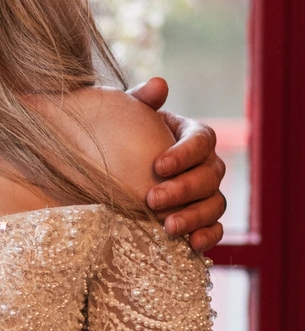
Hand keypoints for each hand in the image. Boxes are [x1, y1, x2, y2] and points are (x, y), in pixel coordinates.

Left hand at [129, 77, 225, 252]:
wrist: (114, 170)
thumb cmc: (123, 138)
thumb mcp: (127, 117)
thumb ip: (141, 100)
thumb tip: (158, 84)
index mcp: (191, 136)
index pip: (202, 140)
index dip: (185, 153)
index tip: (158, 166)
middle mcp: (205, 165)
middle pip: (210, 175)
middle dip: (184, 189)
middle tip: (152, 200)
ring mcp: (206, 194)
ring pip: (215, 204)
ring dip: (195, 216)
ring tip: (167, 227)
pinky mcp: (202, 220)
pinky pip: (215, 229)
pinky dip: (207, 238)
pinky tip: (191, 246)